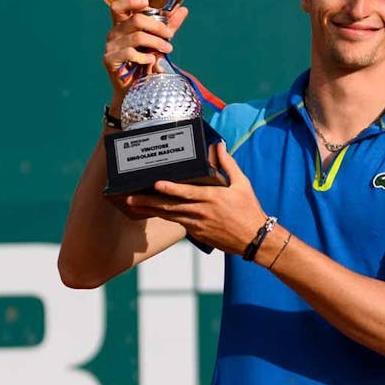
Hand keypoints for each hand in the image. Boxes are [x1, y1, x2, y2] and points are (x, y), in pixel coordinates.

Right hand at [103, 0, 188, 97]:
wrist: (136, 87)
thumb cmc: (145, 60)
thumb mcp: (159, 40)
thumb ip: (169, 25)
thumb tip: (183, 9)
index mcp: (123, 23)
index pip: (119, 4)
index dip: (132, 0)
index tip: (148, 3)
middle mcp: (114, 32)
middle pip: (136, 19)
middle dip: (157, 26)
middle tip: (170, 34)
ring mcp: (111, 45)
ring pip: (137, 36)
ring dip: (156, 42)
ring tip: (168, 49)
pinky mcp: (110, 59)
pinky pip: (129, 53)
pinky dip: (144, 56)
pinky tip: (152, 61)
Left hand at [124, 141, 267, 254]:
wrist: (254, 239)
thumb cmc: (248, 209)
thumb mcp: (242, 184)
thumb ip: (228, 164)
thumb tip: (219, 146)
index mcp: (211, 198)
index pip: (186, 192)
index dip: (170, 188)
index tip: (156, 184)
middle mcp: (201, 212)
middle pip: (170, 207)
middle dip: (148, 202)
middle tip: (130, 198)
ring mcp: (197, 225)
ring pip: (169, 216)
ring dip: (150, 210)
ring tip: (133, 205)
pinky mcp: (197, 234)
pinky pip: (177, 223)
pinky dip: (163, 218)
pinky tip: (152, 213)